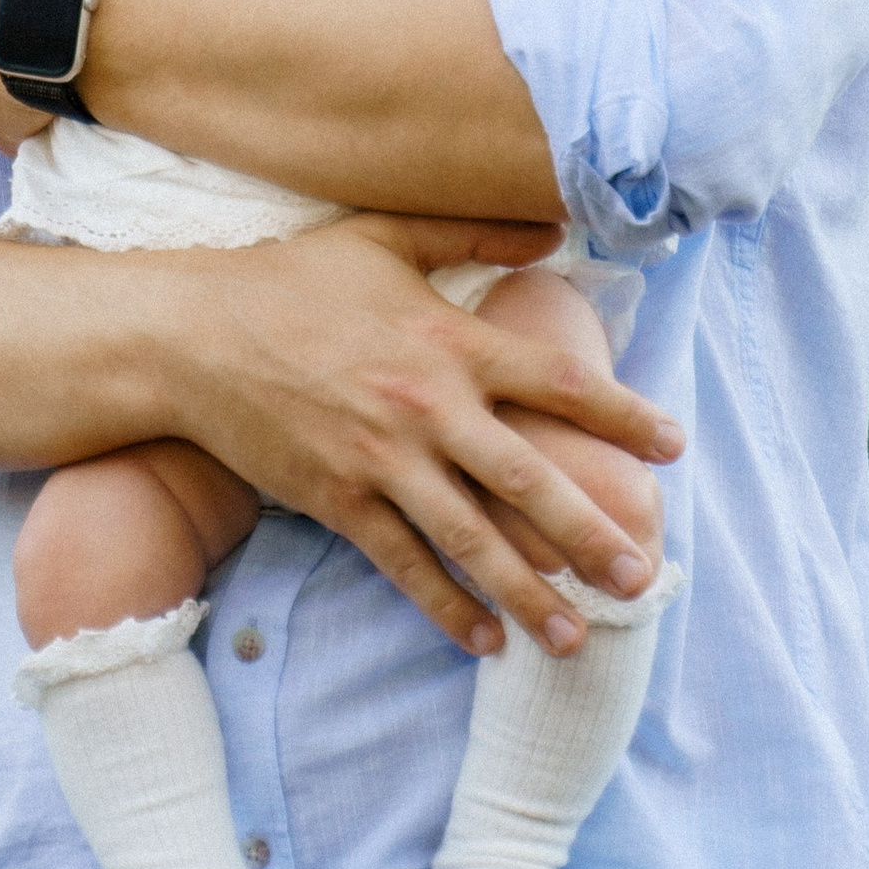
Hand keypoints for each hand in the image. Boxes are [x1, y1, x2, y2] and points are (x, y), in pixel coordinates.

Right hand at [172, 217, 683, 657]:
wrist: (195, 334)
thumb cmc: (295, 280)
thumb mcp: (384, 237)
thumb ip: (470, 231)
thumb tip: (553, 227)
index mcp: (449, 338)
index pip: (556, 380)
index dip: (621, 413)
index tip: (674, 446)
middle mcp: (428, 406)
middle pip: (528, 478)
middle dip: (591, 532)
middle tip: (643, 575)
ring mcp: (382, 461)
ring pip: (472, 539)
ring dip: (528, 593)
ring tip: (575, 637)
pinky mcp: (339, 501)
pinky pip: (404, 564)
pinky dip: (446, 607)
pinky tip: (484, 641)